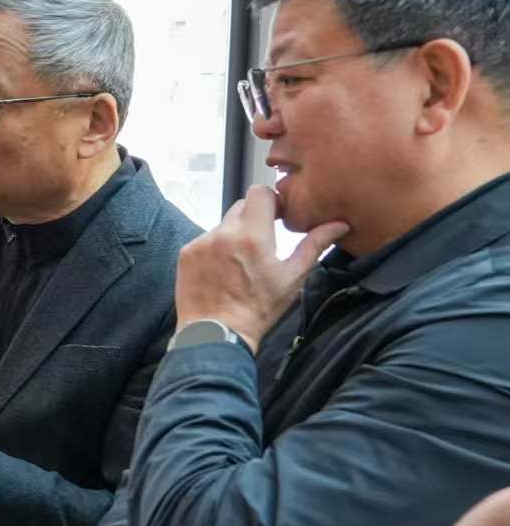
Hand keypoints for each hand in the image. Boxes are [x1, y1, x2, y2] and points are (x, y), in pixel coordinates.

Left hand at [176, 185, 348, 351]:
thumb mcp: (292, 277)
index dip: (272, 200)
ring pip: (223, 224)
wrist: (216, 334)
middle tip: (263, 240)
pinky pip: (205, 240)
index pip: (259, 191)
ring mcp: (201, 243)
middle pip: (242, 206)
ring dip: (235, 235)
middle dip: (255, 217)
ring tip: (242, 262)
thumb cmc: (258, 309)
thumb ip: (314, 245)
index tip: (278, 216)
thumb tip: (339, 224)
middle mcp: (223, 234)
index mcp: (252, 236)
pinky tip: (223, 270)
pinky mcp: (186, 253)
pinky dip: (216, 248)